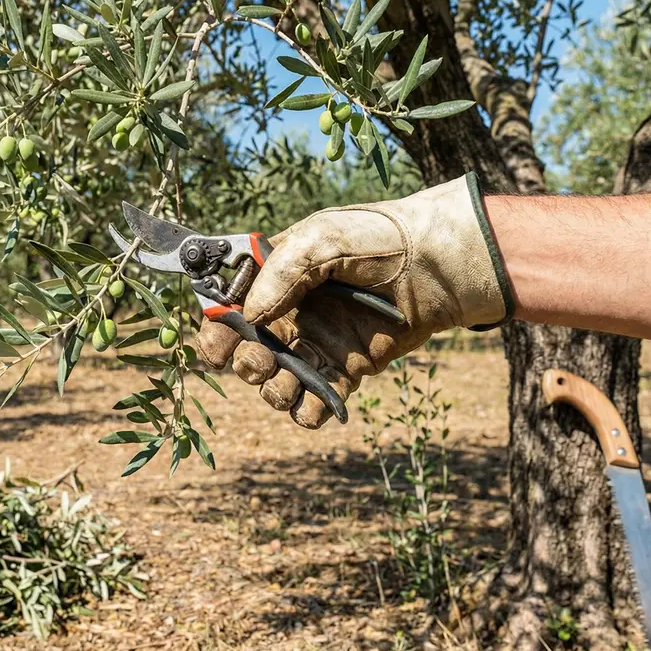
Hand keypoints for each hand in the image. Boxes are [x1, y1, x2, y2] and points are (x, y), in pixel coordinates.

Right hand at [194, 173, 513, 428]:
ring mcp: (316, 344)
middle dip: (244, 363)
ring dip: (272, 390)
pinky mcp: (346, 369)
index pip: (227, 311)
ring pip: (275, 384)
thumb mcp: (321, 238)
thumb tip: (249, 317)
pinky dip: (308, 411)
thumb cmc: (377, 239)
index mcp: (272, 281)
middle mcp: (289, 315)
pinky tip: (314, 400)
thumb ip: (280, 274)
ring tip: (286, 379)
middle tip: (261, 357)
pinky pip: (314, 402)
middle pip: (244, 354)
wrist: (436, 265)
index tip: (219, 343)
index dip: (214, 330)